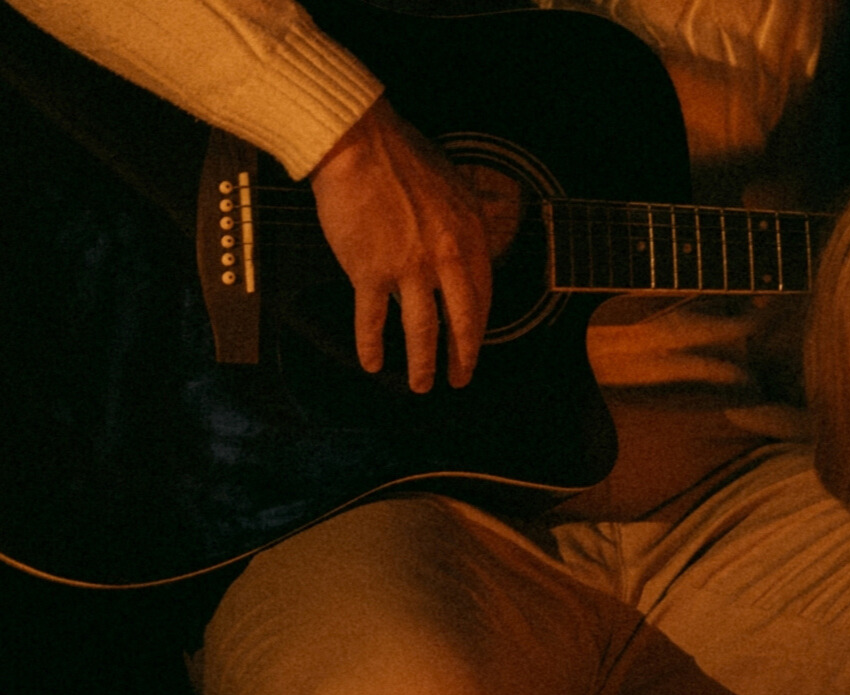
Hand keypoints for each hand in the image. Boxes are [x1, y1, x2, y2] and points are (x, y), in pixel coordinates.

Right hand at [310, 97, 492, 390]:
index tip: (474, 344)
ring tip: (422, 386)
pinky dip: (371, 345)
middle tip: (459, 379)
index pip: (482, 296)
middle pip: (462, 322)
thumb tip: (475, 241)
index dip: (478, 327)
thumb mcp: (452, 184)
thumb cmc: (400, 155)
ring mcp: (409, 268)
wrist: (356, 142)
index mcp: (468, 237)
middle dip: (463, 358)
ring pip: (423, 331)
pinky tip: (371, 364)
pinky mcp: (370, 272)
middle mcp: (445, 258)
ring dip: (422, 364)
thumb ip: (465, 220)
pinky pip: (373, 320)